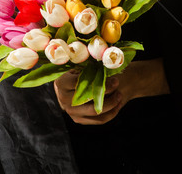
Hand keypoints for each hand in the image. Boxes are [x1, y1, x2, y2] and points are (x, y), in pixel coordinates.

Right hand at [54, 58, 169, 124]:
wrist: (67, 87)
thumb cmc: (75, 71)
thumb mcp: (78, 65)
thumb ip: (88, 65)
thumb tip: (106, 59)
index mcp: (61, 83)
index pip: (81, 83)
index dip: (98, 80)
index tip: (112, 76)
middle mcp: (64, 100)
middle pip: (89, 99)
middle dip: (107, 91)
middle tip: (117, 82)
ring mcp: (71, 112)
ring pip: (95, 112)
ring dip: (111, 104)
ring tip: (120, 95)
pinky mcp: (78, 120)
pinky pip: (98, 120)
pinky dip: (111, 113)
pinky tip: (118, 104)